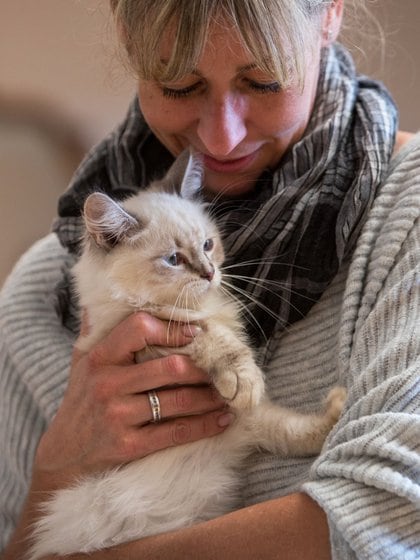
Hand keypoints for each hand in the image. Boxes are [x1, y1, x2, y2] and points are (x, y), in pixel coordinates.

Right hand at [34, 311, 232, 489]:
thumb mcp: (80, 361)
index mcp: (100, 357)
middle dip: (203, 367)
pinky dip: (205, 425)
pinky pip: (177, 432)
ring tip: (229, 391)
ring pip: (179, 400)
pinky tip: (222, 420)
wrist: (63, 455)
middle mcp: (109, 383)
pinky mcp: (130, 445)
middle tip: (224, 365)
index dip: (172, 329)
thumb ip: (96, 329)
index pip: (139, 328)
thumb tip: (107, 293)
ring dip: (211, 396)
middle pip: (170, 367)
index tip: (197, 332)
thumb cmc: (79, 400)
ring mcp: (119, 415)